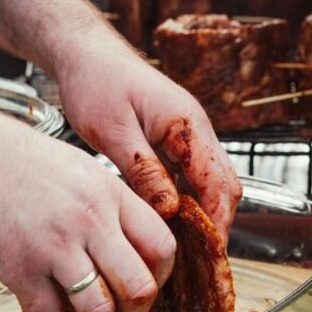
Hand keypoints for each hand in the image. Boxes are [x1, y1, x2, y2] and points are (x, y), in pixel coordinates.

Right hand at [0, 103, 175, 311]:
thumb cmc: (21, 159)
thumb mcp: (83, 168)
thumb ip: (111, 201)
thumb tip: (132, 234)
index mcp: (112, 195)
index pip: (162, 245)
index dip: (161, 274)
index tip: (149, 281)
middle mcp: (92, 222)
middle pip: (140, 285)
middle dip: (137, 310)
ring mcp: (57, 246)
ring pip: (99, 309)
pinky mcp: (20, 268)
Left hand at [56, 31, 241, 243]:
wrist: (86, 52)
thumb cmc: (96, 82)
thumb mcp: (114, 131)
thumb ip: (143, 170)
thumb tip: (171, 210)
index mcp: (186, 124)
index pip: (217, 180)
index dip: (218, 219)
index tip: (210, 253)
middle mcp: (196, 128)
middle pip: (225, 182)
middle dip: (219, 220)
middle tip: (200, 258)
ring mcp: (188, 132)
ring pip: (211, 179)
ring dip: (205, 211)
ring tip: (187, 248)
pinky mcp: (174, 137)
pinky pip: (192, 173)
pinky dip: (189, 199)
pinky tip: (171, 220)